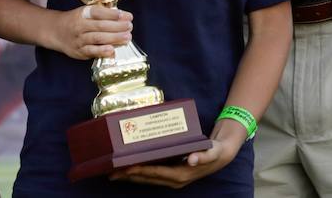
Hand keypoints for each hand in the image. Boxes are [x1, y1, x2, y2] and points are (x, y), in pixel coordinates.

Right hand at [45, 4, 132, 60]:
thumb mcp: (85, 12)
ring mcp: (79, 39)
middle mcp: (80, 25)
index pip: (98, 12)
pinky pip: (92, 51)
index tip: (127, 15)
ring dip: (114, 38)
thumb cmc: (76, 20)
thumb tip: (122, 16)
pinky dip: (102, 51)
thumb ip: (101, 13)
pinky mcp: (79, 51)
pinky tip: (113, 50)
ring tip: (127, 37)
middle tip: (130, 26)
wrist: (56, 32)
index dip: (113, 14)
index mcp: (82, 13)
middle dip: (118, 26)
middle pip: (100, 26)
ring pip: (97, 38)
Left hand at [110, 124, 243, 187]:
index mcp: (181, 174)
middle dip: (129, 176)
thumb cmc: (214, 151)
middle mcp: (174, 179)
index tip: (125, 169)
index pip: (155, 173)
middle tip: (111, 172)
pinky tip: (129, 168)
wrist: (221, 155)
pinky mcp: (171, 173)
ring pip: (147, 179)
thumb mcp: (211, 152)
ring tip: (114, 173)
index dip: (140, 171)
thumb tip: (192, 159)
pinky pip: (151, 175)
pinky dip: (139, 172)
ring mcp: (172, 178)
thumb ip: (202, 156)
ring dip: (131, 176)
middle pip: (147, 179)